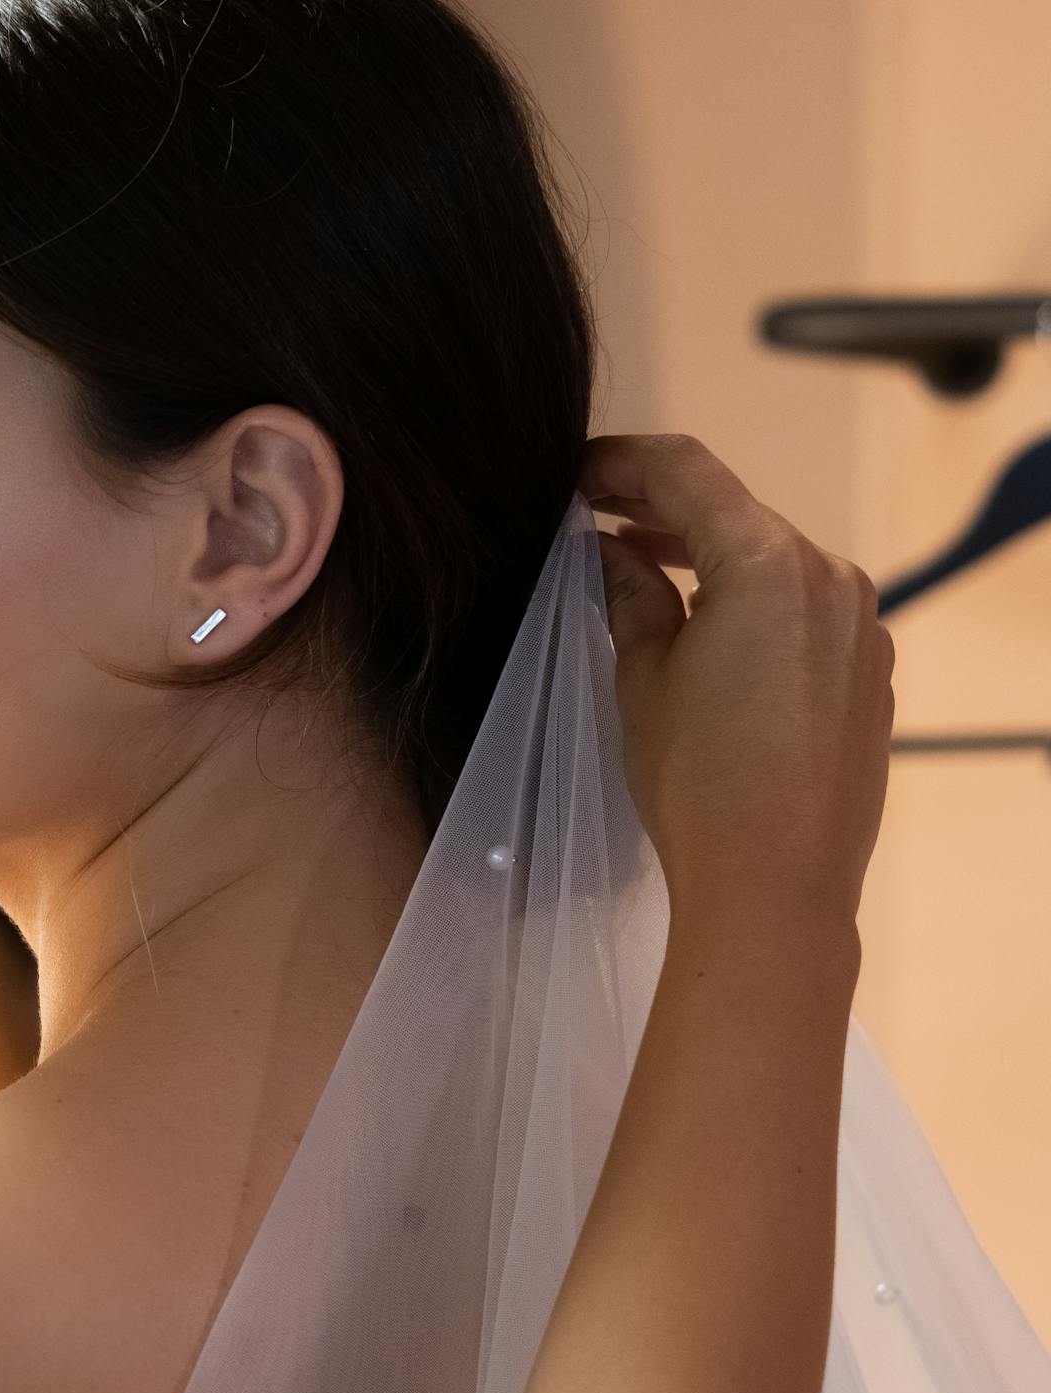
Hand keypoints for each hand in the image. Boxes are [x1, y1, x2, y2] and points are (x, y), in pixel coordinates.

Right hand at [583, 435, 894, 926]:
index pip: (686, 471)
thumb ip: (629, 596)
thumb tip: (608, 553)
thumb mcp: (641, 678)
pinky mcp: (867, 670)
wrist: (776, 886)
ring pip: (771, 559)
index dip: (620, 460)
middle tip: (589, 517)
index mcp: (769, 563)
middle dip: (659, 507)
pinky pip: (801, 608)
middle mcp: (830, 576)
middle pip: (734, 511)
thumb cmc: (696, 781)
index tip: (571, 475)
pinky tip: (701, 630)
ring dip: (704, 553)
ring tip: (638, 567)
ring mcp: (859, 624)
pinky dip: (746, 598)